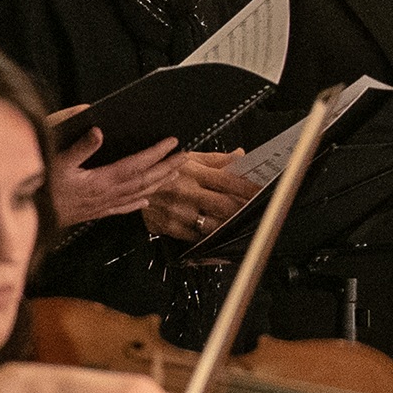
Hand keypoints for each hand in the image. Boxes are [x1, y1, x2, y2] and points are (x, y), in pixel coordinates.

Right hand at [47, 107, 181, 225]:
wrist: (31, 218)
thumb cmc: (41, 189)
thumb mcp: (56, 163)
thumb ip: (79, 148)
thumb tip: (99, 132)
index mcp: (102, 180)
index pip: (137, 164)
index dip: (156, 153)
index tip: (172, 142)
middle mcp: (108, 194)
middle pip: (145, 180)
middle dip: (166, 166)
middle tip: (184, 155)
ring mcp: (103, 205)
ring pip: (139, 193)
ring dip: (158, 183)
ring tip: (174, 173)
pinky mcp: (95, 212)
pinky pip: (123, 208)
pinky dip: (137, 203)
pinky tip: (146, 202)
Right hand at [141, 150, 261, 241]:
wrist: (130, 187)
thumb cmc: (164, 171)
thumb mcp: (188, 158)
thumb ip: (216, 159)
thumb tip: (240, 155)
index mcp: (194, 172)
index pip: (229, 180)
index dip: (249, 188)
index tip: (262, 192)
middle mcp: (188, 192)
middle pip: (225, 205)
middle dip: (244, 210)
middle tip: (257, 212)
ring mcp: (179, 212)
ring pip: (214, 224)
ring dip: (230, 226)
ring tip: (241, 225)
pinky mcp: (171, 227)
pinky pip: (197, 236)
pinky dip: (212, 236)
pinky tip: (220, 233)